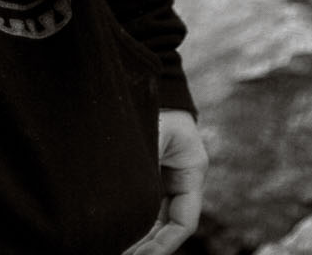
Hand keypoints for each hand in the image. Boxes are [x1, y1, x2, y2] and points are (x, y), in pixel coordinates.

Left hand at [123, 110, 206, 254]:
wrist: (139, 74)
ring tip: (118, 250)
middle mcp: (182, 176)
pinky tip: (118, 233)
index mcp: (192, 168)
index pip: (186, 221)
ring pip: (156, 218)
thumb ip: (146, 169)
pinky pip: (145, 204)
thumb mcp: (152, 136)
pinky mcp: (150, 170)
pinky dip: (134, 220)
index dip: (165, 244)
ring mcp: (165, 174)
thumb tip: (131, 210)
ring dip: (140, 236)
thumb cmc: (151, 102)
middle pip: (170, 224)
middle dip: (149, 245)